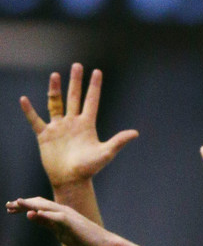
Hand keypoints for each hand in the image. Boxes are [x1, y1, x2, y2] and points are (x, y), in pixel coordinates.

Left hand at [6, 197, 110, 245]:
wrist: (101, 242)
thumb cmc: (81, 238)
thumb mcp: (59, 231)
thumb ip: (46, 223)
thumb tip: (32, 216)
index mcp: (58, 213)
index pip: (38, 206)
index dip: (23, 207)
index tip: (10, 209)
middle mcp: (62, 210)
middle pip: (39, 203)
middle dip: (23, 204)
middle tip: (8, 205)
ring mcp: (67, 215)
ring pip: (46, 206)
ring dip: (31, 205)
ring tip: (18, 203)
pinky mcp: (72, 222)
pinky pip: (57, 216)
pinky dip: (46, 214)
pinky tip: (35, 213)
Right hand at [20, 63, 138, 189]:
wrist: (71, 181)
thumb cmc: (89, 169)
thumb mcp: (105, 153)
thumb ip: (118, 141)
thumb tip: (135, 133)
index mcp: (87, 124)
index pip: (91, 100)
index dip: (94, 86)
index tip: (97, 71)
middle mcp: (72, 122)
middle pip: (74, 97)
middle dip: (76, 81)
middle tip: (77, 65)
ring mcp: (58, 128)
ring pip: (55, 103)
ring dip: (54, 89)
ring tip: (55, 75)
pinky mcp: (45, 136)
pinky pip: (35, 120)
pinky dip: (29, 111)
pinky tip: (24, 99)